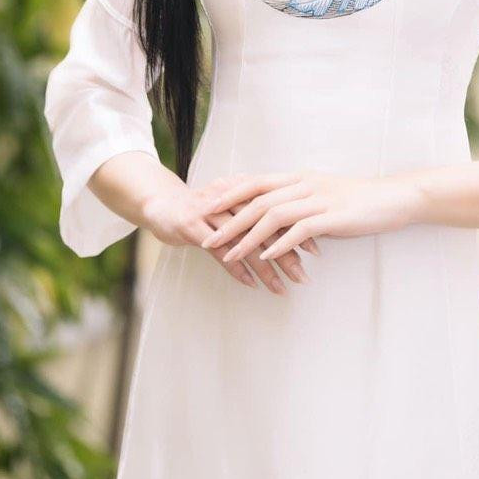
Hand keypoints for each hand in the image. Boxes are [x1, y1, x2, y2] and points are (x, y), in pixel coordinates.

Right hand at [142, 173, 319, 294]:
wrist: (160, 202)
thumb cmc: (201, 207)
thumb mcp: (230, 204)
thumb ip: (256, 212)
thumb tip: (290, 226)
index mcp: (243, 191)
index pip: (278, 211)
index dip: (298, 230)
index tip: (317, 250)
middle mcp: (230, 200)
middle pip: (266, 227)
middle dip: (287, 253)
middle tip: (304, 276)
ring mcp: (211, 214)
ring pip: (245, 241)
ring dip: (266, 266)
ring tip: (282, 287)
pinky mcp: (193, 228)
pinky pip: (219, 251)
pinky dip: (236, 268)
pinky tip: (252, 284)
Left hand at [199, 168, 422, 261]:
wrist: (393, 198)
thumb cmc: (356, 199)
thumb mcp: (321, 194)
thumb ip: (296, 199)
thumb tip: (273, 212)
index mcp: (297, 177)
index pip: (253, 182)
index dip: (226, 193)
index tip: (202, 205)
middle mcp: (302, 184)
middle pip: (255, 198)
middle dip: (226, 218)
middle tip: (203, 235)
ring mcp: (317, 199)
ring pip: (272, 215)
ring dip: (246, 236)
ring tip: (227, 254)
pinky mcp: (331, 217)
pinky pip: (299, 230)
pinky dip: (279, 244)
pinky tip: (265, 258)